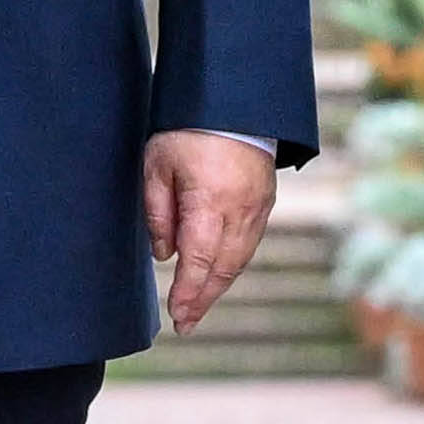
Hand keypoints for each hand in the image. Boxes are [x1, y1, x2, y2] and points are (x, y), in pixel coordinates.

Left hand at [147, 132, 280, 334]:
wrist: (234, 99)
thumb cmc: (188, 128)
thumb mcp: (158, 165)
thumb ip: (159, 213)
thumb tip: (164, 254)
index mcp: (211, 203)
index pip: (199, 262)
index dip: (188, 293)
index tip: (177, 316)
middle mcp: (240, 211)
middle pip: (223, 269)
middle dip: (204, 300)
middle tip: (186, 324)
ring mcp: (258, 207)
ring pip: (239, 259)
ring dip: (219, 286)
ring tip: (199, 306)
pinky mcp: (265, 201)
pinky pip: (249, 243)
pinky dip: (233, 264)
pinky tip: (219, 274)